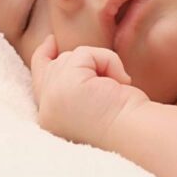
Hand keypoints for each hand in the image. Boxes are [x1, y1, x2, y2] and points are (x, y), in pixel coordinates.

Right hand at [31, 35, 148, 147]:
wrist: (137, 135)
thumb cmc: (127, 122)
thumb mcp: (93, 102)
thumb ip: (74, 84)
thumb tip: (73, 58)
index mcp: (52, 121)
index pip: (39, 84)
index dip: (43, 59)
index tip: (51, 42)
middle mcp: (47, 112)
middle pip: (50, 67)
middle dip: (67, 56)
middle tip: (65, 46)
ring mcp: (52, 98)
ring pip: (70, 58)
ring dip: (100, 64)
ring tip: (117, 87)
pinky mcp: (66, 84)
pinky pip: (84, 54)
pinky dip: (106, 61)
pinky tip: (119, 83)